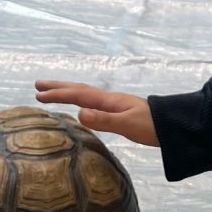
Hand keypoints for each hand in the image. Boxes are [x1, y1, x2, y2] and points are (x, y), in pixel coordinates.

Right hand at [35, 80, 158, 146]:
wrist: (173, 125)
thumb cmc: (152, 126)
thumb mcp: (127, 125)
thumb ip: (104, 120)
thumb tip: (78, 112)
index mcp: (108, 101)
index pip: (78, 95)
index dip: (58, 95)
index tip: (38, 95)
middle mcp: (109, 100)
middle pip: (80, 90)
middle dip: (59, 87)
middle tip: (38, 85)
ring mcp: (115, 105)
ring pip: (86, 95)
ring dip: (68, 92)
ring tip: (53, 93)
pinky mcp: (120, 113)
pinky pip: (93, 103)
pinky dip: (80, 101)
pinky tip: (81, 107)